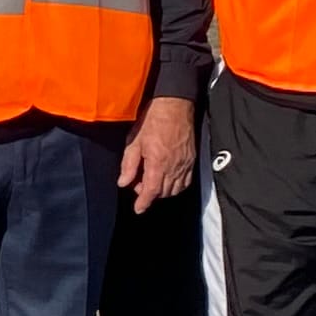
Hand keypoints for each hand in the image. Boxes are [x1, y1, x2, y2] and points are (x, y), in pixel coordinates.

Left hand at [121, 97, 196, 211]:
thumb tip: (123, 182)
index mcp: (158, 163)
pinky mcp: (192, 160)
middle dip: (150, 194)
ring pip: (175, 189)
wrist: (175, 106)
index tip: (138, 209)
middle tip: (139, 184)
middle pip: (163, 192)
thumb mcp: (134, 142)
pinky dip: (177, 186)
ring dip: (163, 191)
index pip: (151, 191)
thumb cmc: (152, 121)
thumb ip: (129, 165)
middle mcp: (173, 167)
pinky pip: (186, 181)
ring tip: (152, 181)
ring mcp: (185, 164)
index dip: (144, 203)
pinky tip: (168, 180)